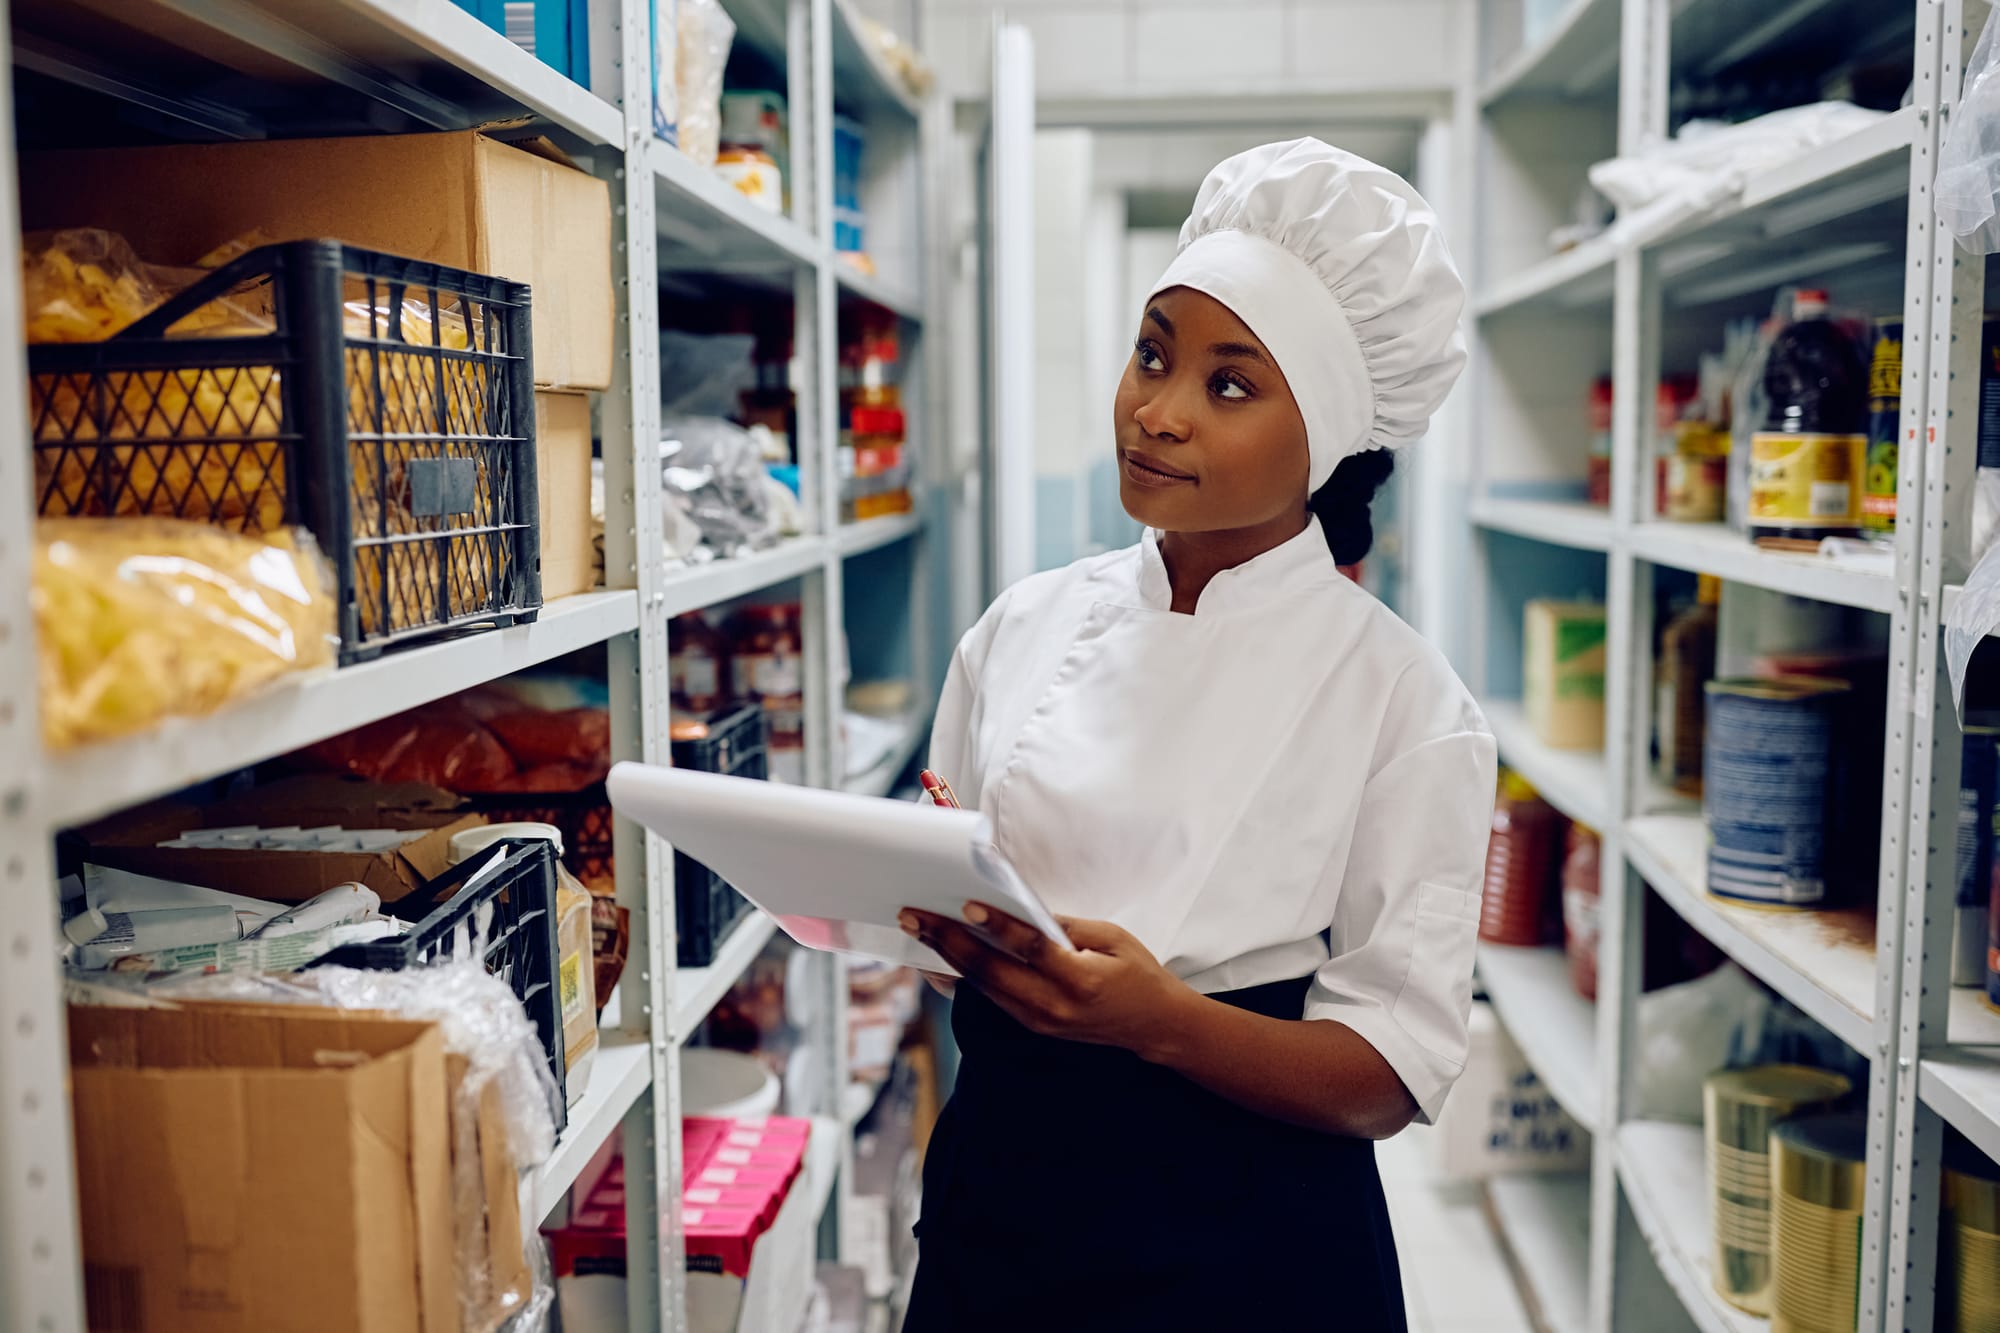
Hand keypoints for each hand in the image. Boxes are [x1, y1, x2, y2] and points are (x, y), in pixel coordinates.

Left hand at [898, 903, 1190, 1059]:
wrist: (1153, 1025)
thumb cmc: (1136, 973)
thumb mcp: (1112, 938)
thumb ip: (1067, 926)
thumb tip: (1021, 907)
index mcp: (1081, 980)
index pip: (1032, 949)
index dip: (999, 927)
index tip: (968, 905)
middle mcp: (1054, 1006)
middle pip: (992, 972)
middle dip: (949, 941)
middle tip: (915, 916)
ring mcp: (1040, 1020)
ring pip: (983, 987)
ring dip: (946, 957)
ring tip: (918, 930)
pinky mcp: (1032, 1025)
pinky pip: (989, 998)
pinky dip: (961, 976)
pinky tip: (938, 958)